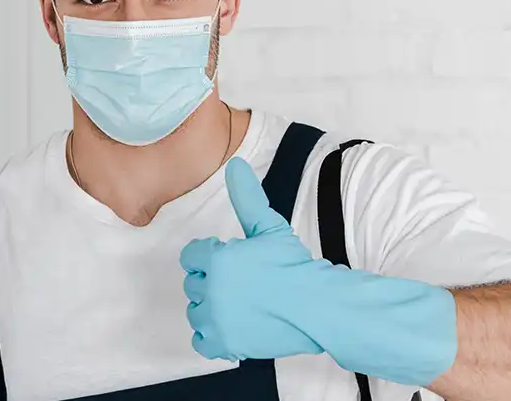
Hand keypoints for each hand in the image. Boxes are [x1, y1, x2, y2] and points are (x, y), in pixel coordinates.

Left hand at [180, 157, 457, 385]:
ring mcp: (215, 320)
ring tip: (240, 304)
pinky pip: (201, 342)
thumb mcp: (269, 227)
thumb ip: (247, 198)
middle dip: (213, 282)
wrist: (318, 306)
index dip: (212, 257)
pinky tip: (233, 326)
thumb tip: (235, 165)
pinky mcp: (224, 345)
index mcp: (216, 260)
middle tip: (243, 284)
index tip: (234, 263)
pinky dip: (214, 337)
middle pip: (193, 284)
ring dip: (212, 309)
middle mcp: (210, 290)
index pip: (192, 257)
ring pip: (195, 312)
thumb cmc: (294, 266)